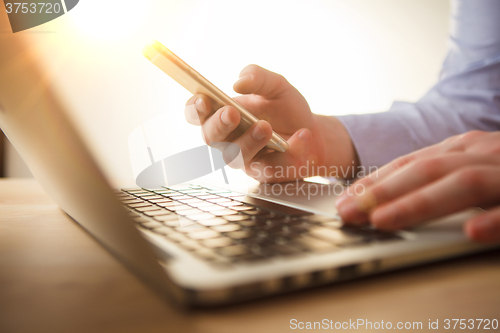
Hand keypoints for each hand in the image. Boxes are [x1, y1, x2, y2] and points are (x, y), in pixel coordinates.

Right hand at [184, 65, 356, 181]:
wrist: (314, 132)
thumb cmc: (287, 109)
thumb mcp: (276, 85)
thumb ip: (258, 77)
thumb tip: (238, 83)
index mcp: (222, 114)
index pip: (197, 113)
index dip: (194, 108)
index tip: (204, 100)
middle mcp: (228, 138)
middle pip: (210, 137)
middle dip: (219, 125)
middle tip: (233, 113)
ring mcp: (244, 158)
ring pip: (235, 156)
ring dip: (249, 141)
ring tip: (266, 127)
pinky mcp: (264, 172)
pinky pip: (270, 166)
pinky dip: (288, 151)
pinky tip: (301, 135)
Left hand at [335, 131, 499, 242]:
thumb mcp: (474, 168)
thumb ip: (439, 180)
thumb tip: (390, 201)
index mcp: (462, 150)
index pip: (409, 165)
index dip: (373, 183)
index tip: (343, 201)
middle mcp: (482, 154)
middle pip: (426, 170)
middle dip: (382, 192)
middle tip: (347, 213)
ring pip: (461, 183)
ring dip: (418, 202)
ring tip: (381, 220)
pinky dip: (495, 219)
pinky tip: (472, 231)